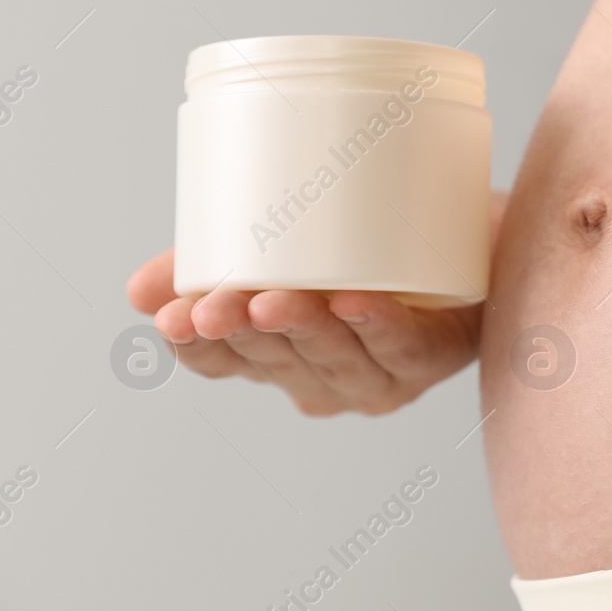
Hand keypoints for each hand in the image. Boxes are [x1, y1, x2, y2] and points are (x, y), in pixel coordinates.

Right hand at [127, 192, 506, 414]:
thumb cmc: (372, 241)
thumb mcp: (287, 241)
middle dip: (245, 334)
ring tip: (278, 300)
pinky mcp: (437, 353)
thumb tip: (138, 289)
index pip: (225, 362)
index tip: (170, 319)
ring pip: (339, 359)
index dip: (197, 346)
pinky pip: (405, 346)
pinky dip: (380, 326)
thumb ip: (213, 260)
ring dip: (308, 330)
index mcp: (281, 357)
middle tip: (216, 306)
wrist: (474, 231)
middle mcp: (328, 379)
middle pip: (279, 360)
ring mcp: (383, 374)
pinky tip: (357, 303)